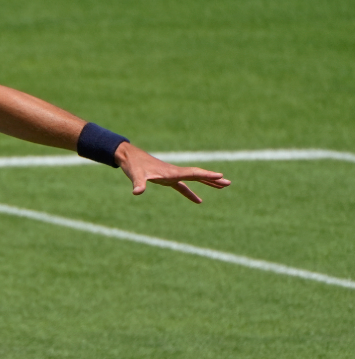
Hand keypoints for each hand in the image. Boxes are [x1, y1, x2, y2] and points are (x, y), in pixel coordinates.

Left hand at [116, 142, 230, 203]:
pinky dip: (191, 193)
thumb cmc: (133, 165)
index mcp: (172, 172)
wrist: (129, 157)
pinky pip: (183, 186)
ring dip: (207, 183)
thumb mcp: (136, 176)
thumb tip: (137, 192)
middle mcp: (175, 172)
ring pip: (194, 179)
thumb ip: (138, 184)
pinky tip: (199, 200)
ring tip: (223, 187)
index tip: (221, 176)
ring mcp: (172, 175)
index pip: (193, 173)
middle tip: (229, 183)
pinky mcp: (167, 179)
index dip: (207, 175)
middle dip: (213, 179)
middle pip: (198, 175)